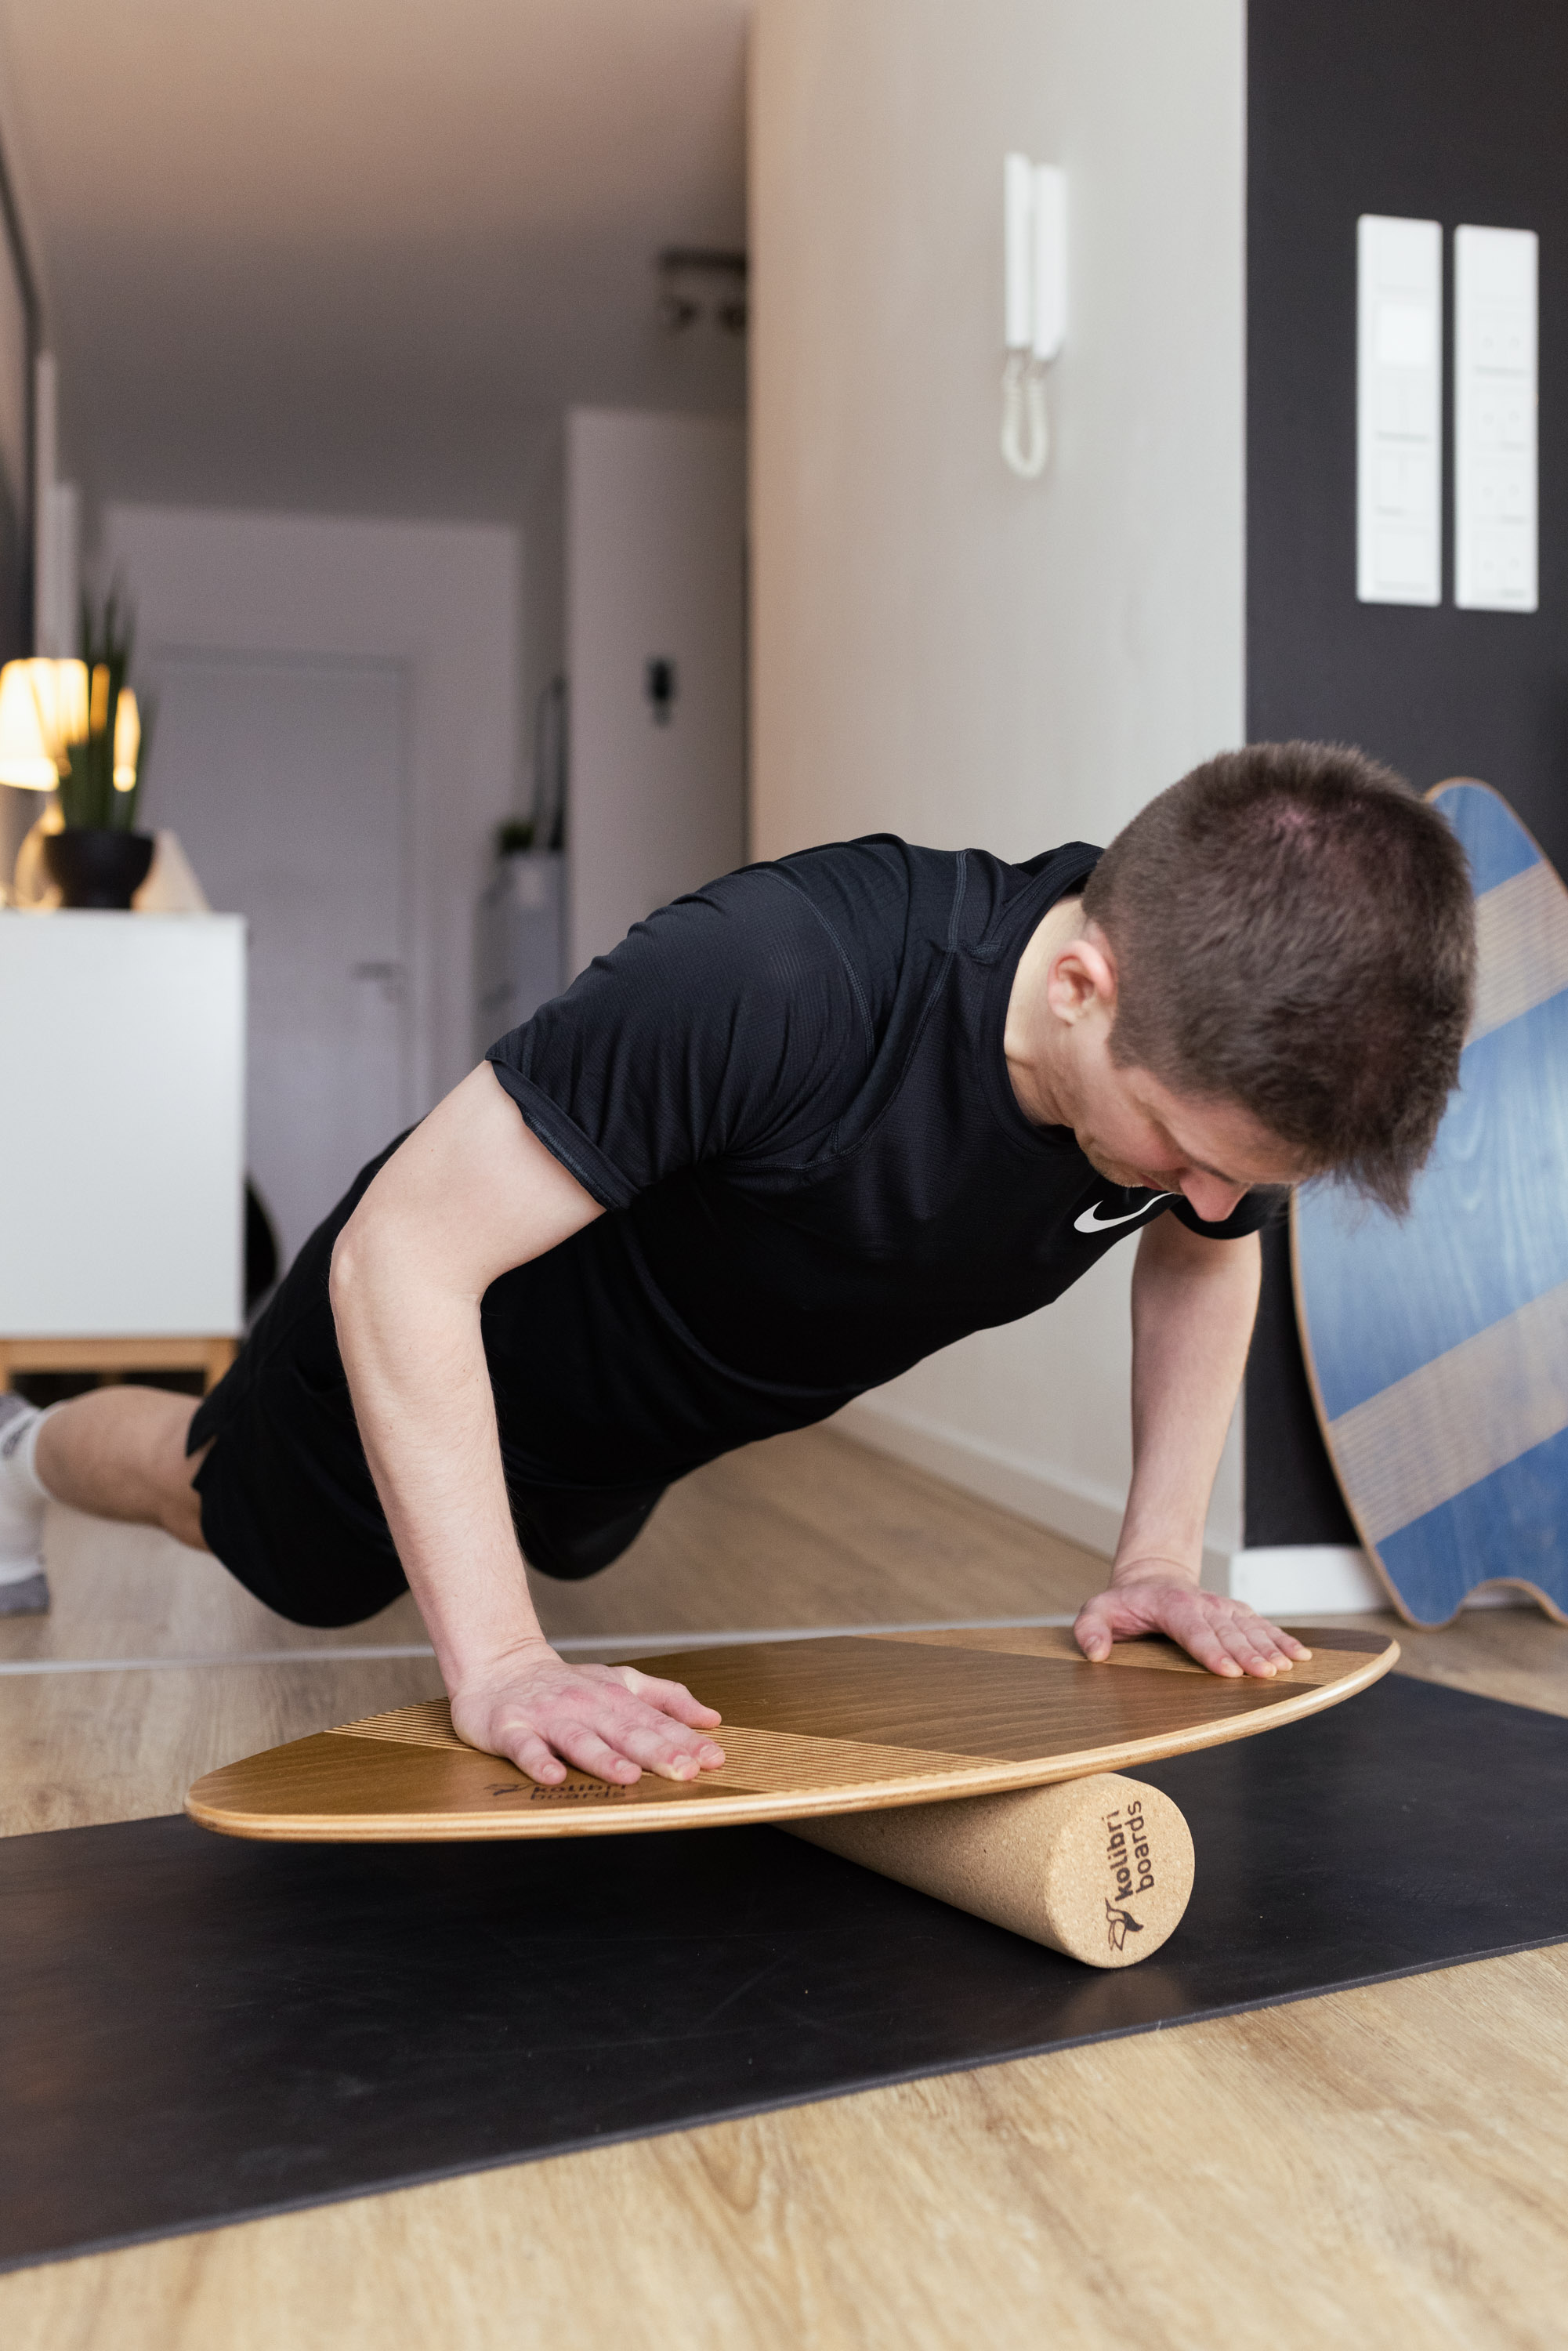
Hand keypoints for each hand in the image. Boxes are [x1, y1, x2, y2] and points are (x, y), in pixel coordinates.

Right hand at [451, 1643, 725, 1785]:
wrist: (500, 1667)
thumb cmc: (567, 1685)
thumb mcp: (621, 1683)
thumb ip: (666, 1699)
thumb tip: (711, 1719)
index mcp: (615, 1697)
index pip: (656, 1722)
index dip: (685, 1741)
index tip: (713, 1759)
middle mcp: (585, 1706)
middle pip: (625, 1731)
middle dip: (657, 1752)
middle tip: (685, 1770)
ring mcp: (547, 1718)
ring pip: (580, 1740)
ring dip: (604, 1758)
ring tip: (629, 1776)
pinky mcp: (511, 1729)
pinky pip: (525, 1748)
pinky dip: (538, 1762)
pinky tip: (553, 1776)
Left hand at [1074, 1572, 1311, 1679]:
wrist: (1153, 1579)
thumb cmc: (1126, 1603)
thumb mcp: (1098, 1609)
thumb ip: (1091, 1628)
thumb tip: (1095, 1653)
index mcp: (1171, 1606)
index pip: (1193, 1631)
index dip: (1211, 1651)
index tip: (1228, 1671)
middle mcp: (1202, 1605)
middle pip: (1228, 1632)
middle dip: (1248, 1654)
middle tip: (1265, 1675)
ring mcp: (1222, 1608)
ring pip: (1249, 1628)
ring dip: (1270, 1648)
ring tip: (1287, 1668)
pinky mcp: (1236, 1614)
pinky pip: (1262, 1626)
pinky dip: (1281, 1640)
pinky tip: (1299, 1656)